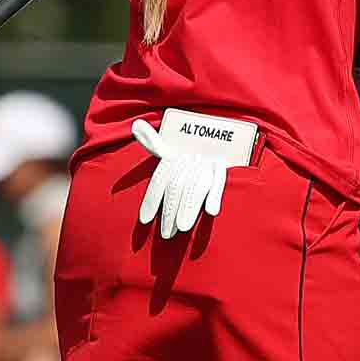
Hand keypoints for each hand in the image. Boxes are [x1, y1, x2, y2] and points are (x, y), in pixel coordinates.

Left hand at [132, 119, 226, 238]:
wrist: (220, 139)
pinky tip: (211, 212)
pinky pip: (219, 183)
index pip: (159, 179)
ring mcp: (207, 163)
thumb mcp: (171, 148)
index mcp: (174, 155)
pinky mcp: (223, 168)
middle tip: (166, 234)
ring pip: (196, 187)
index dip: (151, 199)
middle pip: (177, 187)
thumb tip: (136, 126)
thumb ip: (152, 142)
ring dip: (189, 208)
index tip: (145, 220)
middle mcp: (189, 158)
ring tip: (182, 228)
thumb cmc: (188, 153)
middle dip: (170, 211)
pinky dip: (215, 196)